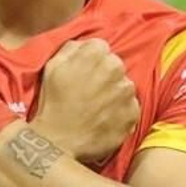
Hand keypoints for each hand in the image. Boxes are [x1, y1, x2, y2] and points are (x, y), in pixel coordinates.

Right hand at [31, 39, 139, 162]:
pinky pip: (130, 107)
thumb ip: (71, 48)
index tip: (83, 74)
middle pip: (115, 66)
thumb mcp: (52, 67)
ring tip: (96, 109)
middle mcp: (115, 68)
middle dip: (104, 76)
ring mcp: (126, 92)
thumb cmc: (52, 103)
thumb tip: (84, 45)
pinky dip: (120, 112)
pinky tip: (104, 120)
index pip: (101, 48)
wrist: (58, 141)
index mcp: (95, 53)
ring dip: (114, 94)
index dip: (91, 61)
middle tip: (89, 93)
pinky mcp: (133, 113)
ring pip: (124, 86)